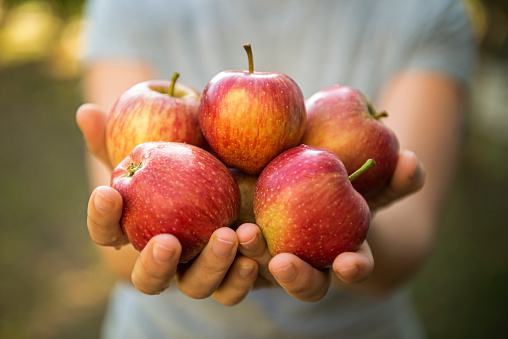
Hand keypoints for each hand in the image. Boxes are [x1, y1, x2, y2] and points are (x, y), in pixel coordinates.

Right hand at [77, 103, 257, 305]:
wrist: (237, 182)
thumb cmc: (186, 167)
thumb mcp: (162, 150)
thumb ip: (127, 138)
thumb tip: (86, 113)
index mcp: (139, 233)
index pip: (107, 233)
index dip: (101, 217)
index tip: (108, 192)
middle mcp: (166, 260)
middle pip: (149, 279)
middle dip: (154, 264)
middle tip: (168, 241)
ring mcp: (199, 272)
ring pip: (196, 286)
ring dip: (210, 266)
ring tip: (227, 235)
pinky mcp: (232, 276)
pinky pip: (233, 288)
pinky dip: (240, 278)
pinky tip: (252, 256)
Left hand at [234, 150, 424, 301]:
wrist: (299, 182)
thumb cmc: (342, 183)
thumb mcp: (369, 178)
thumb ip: (394, 175)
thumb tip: (413, 162)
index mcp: (340, 254)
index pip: (352, 268)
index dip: (354, 269)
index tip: (349, 263)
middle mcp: (307, 265)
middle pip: (304, 285)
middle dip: (296, 278)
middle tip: (283, 261)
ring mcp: (270, 262)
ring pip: (261, 280)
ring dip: (251, 262)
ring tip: (247, 234)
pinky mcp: (237, 252)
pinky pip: (223, 261)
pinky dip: (217, 253)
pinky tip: (219, 230)